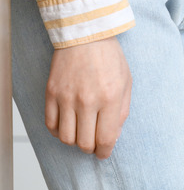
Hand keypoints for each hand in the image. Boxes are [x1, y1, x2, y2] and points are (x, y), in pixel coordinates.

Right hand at [45, 37, 131, 158]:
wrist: (85, 36)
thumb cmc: (109, 59)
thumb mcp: (126, 86)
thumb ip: (121, 114)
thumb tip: (112, 137)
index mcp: (110, 100)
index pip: (105, 139)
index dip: (104, 152)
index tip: (103, 154)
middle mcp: (87, 101)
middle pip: (84, 142)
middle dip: (90, 148)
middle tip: (94, 143)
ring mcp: (66, 97)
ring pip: (65, 137)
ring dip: (74, 141)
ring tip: (81, 134)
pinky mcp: (51, 92)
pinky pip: (50, 123)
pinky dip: (58, 131)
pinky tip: (67, 126)